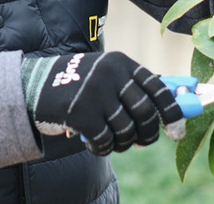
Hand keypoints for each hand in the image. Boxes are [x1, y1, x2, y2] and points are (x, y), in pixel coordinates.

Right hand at [22, 51, 183, 155]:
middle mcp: (111, 74)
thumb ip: (135, 90)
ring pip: (126, 131)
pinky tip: (95, 145)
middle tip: (141, 142)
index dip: (173, 113)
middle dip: (148, 134)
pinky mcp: (81, 113)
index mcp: (121, 63)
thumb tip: (172, 113)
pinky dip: (102, 149)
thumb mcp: (107, 76)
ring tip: (113, 140)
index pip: (158, 89)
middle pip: (145, 113)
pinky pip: (105, 141)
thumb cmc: (80, 85)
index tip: (177, 131)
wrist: (35, 85)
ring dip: (123, 143)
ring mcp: (95, 93)